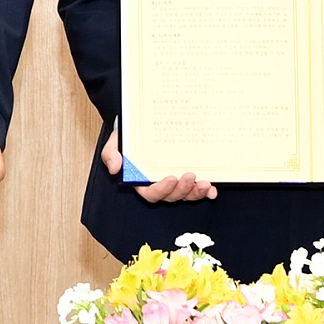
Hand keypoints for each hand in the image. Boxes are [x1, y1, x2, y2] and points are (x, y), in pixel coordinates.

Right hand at [101, 127, 216, 203]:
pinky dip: (205, 192)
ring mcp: (176, 183)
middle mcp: (160, 185)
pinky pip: (197, 189)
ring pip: (186, 194)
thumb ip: (111, 155)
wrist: (142, 127)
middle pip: (172, 196)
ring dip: (196, 192)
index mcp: (142, 182)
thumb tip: (115, 168)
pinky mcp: (188, 178)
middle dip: (182, 190)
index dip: (161, 190)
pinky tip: (212, 189)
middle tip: (190, 176)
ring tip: (205, 184)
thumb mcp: (115, 144)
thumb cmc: (129, 138)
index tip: (170, 178)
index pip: (151, 193)